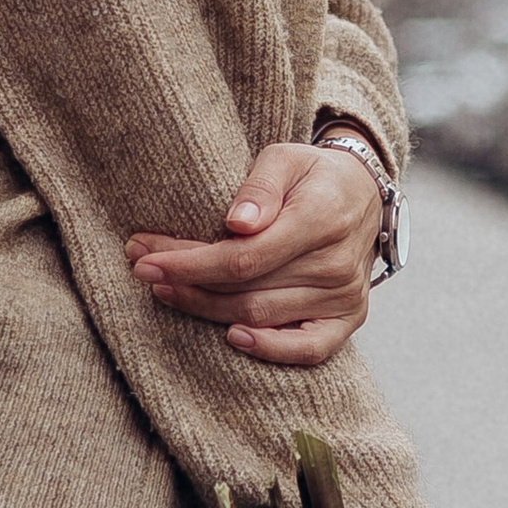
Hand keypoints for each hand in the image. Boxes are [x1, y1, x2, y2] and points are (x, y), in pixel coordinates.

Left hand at [127, 138, 381, 366]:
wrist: (364, 194)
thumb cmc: (314, 174)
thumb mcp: (285, 158)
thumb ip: (260, 187)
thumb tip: (236, 225)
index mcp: (321, 219)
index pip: (244, 257)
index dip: (191, 264)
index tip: (146, 259)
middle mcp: (336, 265)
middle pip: (245, 289)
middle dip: (187, 282)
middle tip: (144, 270)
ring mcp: (345, 296)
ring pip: (261, 317)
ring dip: (207, 309)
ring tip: (168, 292)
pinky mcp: (348, 317)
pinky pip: (309, 349)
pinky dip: (270, 350)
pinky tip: (232, 337)